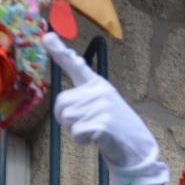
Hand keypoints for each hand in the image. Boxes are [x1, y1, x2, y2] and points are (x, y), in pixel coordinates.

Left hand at [43, 32, 158, 175]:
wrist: (137, 148)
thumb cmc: (116, 128)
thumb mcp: (101, 105)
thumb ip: (83, 95)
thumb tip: (67, 85)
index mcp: (98, 85)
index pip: (76, 66)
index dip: (59, 52)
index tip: (47, 36)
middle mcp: (99, 91)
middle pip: (61, 102)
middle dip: (65, 118)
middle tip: (84, 125)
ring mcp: (102, 107)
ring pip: (66, 118)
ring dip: (75, 130)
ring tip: (94, 131)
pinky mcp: (102, 124)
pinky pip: (75, 132)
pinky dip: (81, 140)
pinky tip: (96, 140)